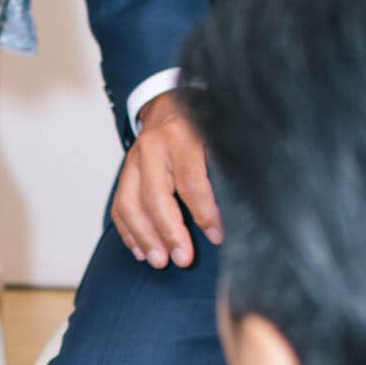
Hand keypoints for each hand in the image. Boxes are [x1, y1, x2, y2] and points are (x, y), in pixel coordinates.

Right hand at [112, 92, 222, 267]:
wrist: (170, 103)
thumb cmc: (202, 125)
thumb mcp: (220, 135)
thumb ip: (228, 164)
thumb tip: (244, 202)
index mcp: (182, 135)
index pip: (191, 180)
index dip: (205, 212)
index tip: (217, 236)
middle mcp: (153, 147)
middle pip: (155, 196)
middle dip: (170, 232)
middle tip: (182, 259)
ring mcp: (133, 161)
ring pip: (130, 204)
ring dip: (145, 237)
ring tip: (159, 261)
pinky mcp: (124, 174)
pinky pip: (120, 207)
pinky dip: (129, 232)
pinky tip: (141, 252)